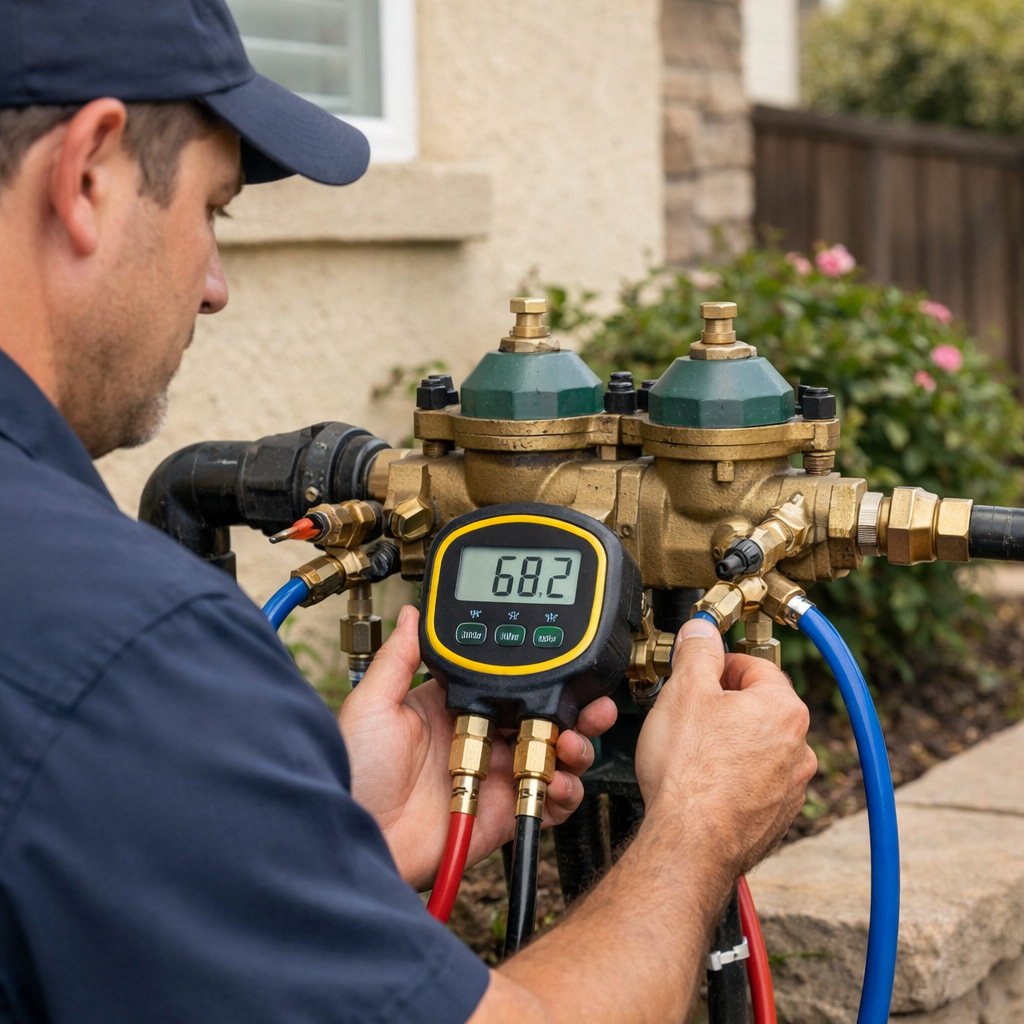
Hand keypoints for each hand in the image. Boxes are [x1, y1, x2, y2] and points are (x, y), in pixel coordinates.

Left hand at [338, 605, 617, 889]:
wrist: (360, 837)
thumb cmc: (355, 772)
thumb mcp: (372, 704)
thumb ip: (399, 658)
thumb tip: (414, 613)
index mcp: (454, 708)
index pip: (507, 683)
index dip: (538, 674)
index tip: (560, 663)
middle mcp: (480, 738)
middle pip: (542, 716)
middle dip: (574, 709)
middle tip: (592, 705)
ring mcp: (495, 775)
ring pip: (554, 754)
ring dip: (576, 746)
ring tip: (573, 743)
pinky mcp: (505, 813)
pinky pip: (550, 801)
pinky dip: (565, 792)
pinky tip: (559, 781)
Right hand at [635, 617, 816, 874]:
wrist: (689, 843)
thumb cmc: (689, 772)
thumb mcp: (684, 691)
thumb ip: (697, 651)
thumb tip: (701, 630)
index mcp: (783, 709)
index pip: (754, 665)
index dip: (719, 664)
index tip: (697, 671)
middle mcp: (799, 749)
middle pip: (759, 707)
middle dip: (724, 704)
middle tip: (689, 711)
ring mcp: (790, 788)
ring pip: (758, 748)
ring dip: (730, 743)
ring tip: (692, 751)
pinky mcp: (775, 819)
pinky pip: (755, 784)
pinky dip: (733, 779)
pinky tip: (702, 783)